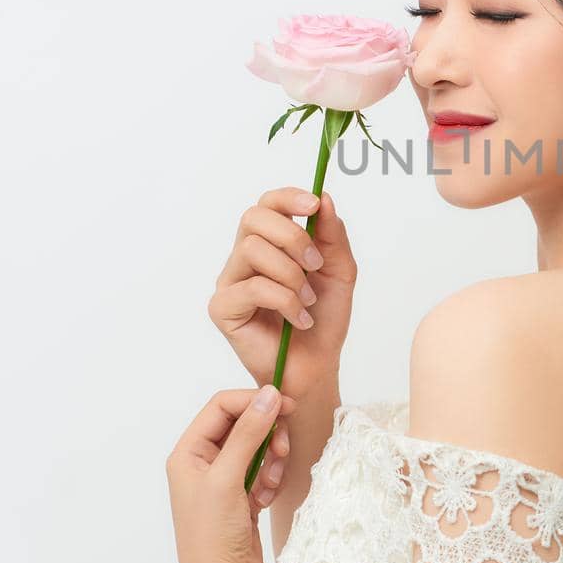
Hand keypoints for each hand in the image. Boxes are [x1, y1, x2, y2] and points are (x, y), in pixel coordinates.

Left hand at [166, 385, 297, 562]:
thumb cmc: (212, 533)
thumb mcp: (227, 478)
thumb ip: (248, 433)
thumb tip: (269, 394)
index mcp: (187, 453)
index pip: (221, 406)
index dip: (254, 401)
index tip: (287, 405)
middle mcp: (202, 462)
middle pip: (243, 424)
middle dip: (267, 434)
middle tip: (283, 449)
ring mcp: (222, 479)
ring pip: (257, 447)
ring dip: (272, 460)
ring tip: (271, 484)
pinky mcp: (240, 495)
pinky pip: (263, 470)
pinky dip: (271, 479)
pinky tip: (266, 500)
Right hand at [208, 187, 356, 397]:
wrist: (318, 365)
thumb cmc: (325, 319)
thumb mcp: (340, 271)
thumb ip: (332, 236)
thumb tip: (325, 199)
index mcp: (270, 243)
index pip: (267, 204)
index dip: (287, 197)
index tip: (313, 204)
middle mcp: (244, 258)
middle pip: (253, 218)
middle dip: (292, 236)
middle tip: (316, 264)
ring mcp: (230, 282)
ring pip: (253, 249)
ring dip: (291, 275)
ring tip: (308, 300)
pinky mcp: (222, 308)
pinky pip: (252, 288)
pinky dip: (285, 301)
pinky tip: (299, 318)